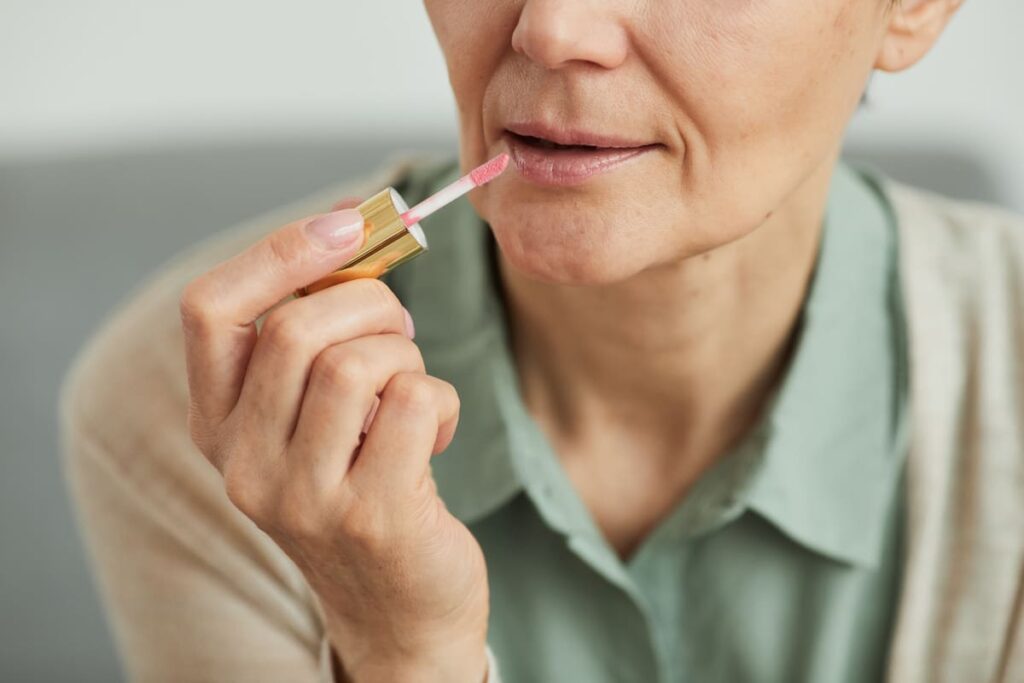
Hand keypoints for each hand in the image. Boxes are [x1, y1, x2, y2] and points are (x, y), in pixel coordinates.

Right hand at [179, 200, 489, 682]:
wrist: (397, 609)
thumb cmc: (363, 484)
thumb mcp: (317, 414)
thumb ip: (317, 333)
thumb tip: (354, 221)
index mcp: (218, 425)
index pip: (210, 310)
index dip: (281, 250)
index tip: (349, 222)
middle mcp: (243, 464)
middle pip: (297, 329)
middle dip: (371, 305)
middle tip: (399, 331)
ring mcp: (303, 498)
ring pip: (358, 363)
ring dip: (406, 358)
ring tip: (413, 391)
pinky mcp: (372, 517)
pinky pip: (417, 402)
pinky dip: (443, 400)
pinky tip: (435, 436)